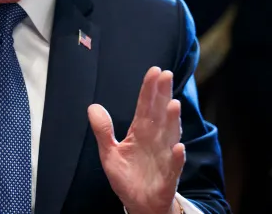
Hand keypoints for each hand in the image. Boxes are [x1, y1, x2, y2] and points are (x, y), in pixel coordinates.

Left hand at [88, 67, 184, 213]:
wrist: (140, 204)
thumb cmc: (128, 177)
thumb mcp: (109, 153)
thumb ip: (103, 131)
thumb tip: (93, 107)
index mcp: (141, 133)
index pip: (145, 107)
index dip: (149, 90)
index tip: (154, 71)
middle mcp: (156, 141)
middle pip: (159, 114)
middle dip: (163, 95)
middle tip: (166, 75)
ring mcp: (164, 157)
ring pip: (170, 136)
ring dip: (172, 121)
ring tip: (173, 105)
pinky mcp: (168, 178)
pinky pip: (174, 167)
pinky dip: (177, 158)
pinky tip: (179, 147)